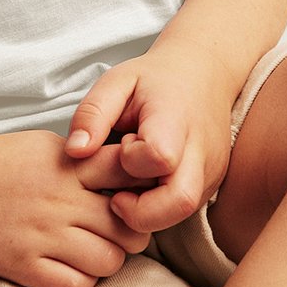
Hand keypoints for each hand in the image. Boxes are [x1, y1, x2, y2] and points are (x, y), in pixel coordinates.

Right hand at [0, 127, 159, 286]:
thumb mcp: (47, 146)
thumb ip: (86, 162)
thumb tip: (128, 174)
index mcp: (69, 166)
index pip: (129, 174)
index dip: (143, 188)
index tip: (137, 196)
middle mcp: (61, 201)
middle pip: (129, 228)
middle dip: (131, 233)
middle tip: (118, 233)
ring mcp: (42, 235)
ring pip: (108, 261)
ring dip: (108, 259)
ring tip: (93, 251)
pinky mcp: (23, 265)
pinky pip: (75, 284)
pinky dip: (82, 279)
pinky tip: (72, 266)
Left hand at [62, 41, 236, 235]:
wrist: (204, 74)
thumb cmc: (154, 80)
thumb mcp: (117, 82)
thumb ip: (92, 114)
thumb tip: (74, 152)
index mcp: (176, 118)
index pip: (159, 157)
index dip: (131, 161)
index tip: (121, 144)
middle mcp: (201, 151)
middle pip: (180, 201)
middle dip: (140, 210)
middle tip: (117, 192)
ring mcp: (211, 172)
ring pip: (182, 212)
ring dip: (148, 212)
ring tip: (130, 184)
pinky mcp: (211, 185)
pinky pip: (184, 210)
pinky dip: (159, 208)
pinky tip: (145, 185)